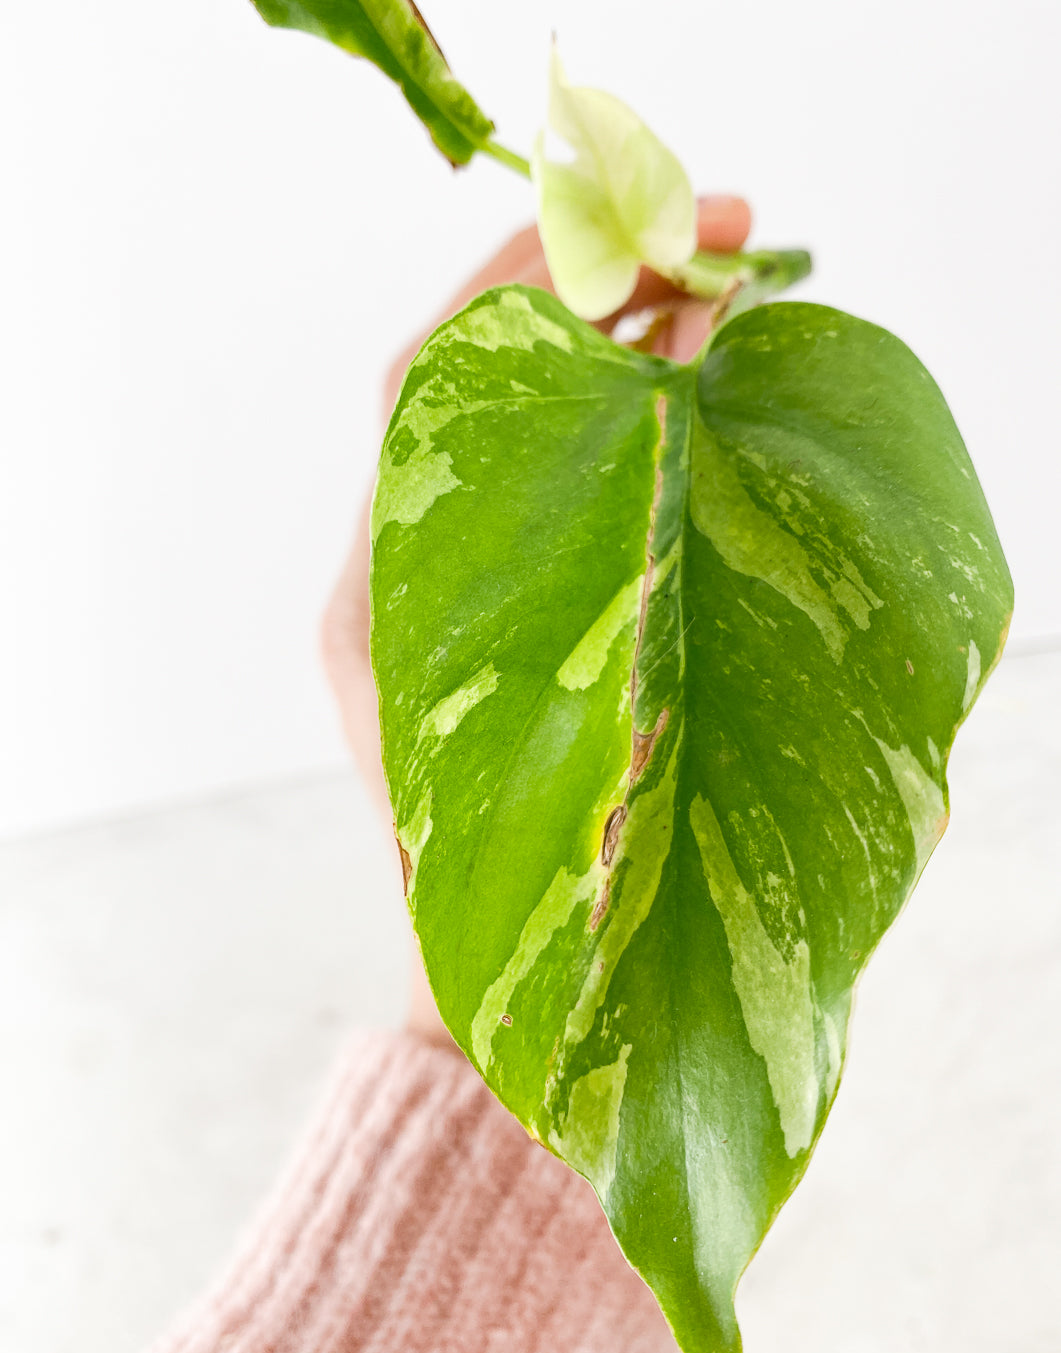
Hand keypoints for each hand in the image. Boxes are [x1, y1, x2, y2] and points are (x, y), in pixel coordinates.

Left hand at [321, 195, 751, 1046]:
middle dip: (593, 291)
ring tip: (723, 291)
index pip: (437, 380)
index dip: (528, 289)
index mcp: (390, 592)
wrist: (499, 979)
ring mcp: (447, 584)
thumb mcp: (552, 740)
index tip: (649, 241)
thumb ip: (590, 608)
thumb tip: (671, 433)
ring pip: (519, 416)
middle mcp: (404, 568)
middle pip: (480, 380)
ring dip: (614, 340)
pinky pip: (546, 472)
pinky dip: (615, 410)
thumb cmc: (520, 893)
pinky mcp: (493, 608)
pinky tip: (688, 384)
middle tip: (723, 241)